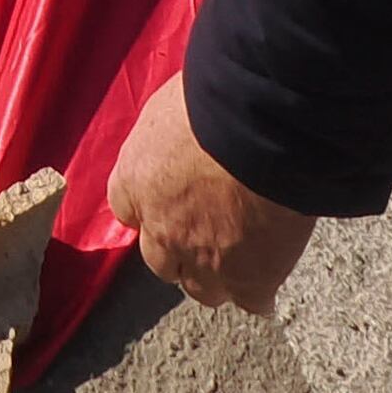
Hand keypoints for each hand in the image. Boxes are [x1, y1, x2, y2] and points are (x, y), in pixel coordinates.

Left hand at [106, 73, 316, 314]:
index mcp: (136, 179)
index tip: (166, 203)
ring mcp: (204, 258)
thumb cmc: (219, 94)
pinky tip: (264, 286)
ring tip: (236, 264)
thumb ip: (173, 125)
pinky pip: (250, 298)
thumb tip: (187, 112)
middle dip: (180, 252)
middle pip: (160, 260)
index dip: (150, 208)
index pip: (127, 208)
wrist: (263, 125)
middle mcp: (161, 227)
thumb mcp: (177, 99)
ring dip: (215, 277)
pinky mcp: (249, 276)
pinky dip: (257, 293)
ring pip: (202, 289)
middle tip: (205, 236)